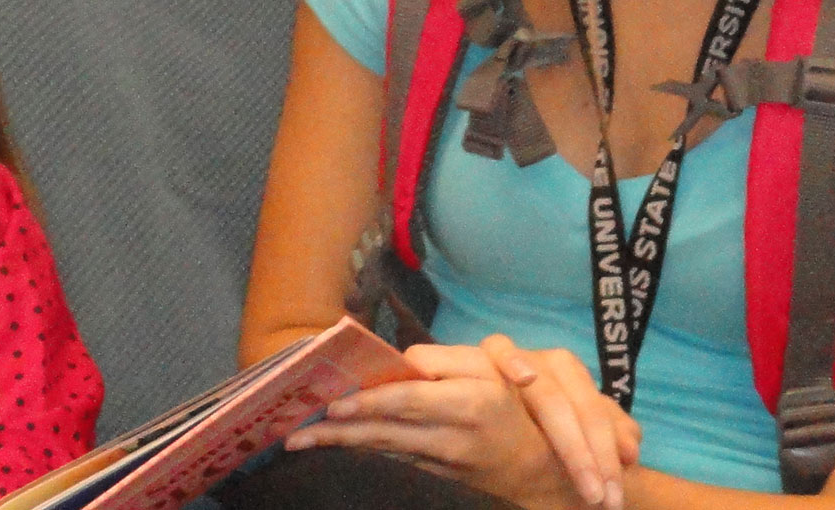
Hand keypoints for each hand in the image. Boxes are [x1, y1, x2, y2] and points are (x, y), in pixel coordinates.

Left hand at [284, 344, 622, 509]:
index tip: (334, 404)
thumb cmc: (513, 405)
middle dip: (338, 434)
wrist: (538, 466)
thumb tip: (401, 364)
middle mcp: (453, 436)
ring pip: (382, 450)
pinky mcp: (433, 474)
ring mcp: (441, 461)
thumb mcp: (492, 370)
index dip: (370, 403)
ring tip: (303, 440)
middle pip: (385, 433)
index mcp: (470, 403)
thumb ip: (447, 360)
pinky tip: (336, 444)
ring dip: (342, 446)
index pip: (410, 401)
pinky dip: (362, 451)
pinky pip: (392, 460)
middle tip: (296, 434)